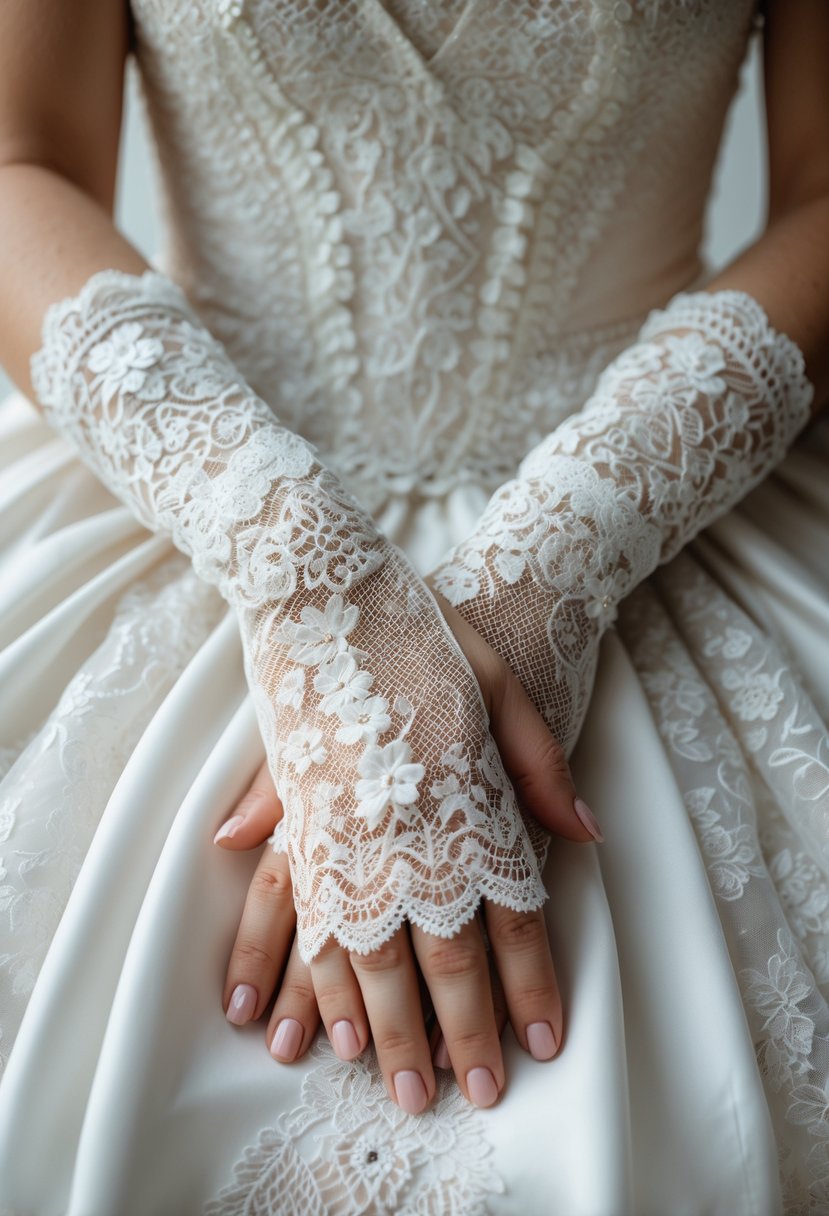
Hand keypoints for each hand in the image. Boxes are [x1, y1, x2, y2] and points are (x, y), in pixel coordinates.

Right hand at [215, 593, 600, 1113]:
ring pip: (361, 950)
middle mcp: (403, 826)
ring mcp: (342, 825)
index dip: (527, 985)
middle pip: (438, 951)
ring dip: (375, 1022)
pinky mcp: (293, 814)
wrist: (331, 583)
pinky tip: (300, 1013)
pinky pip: (298, 916)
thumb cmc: (428, 631)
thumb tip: (584, 834)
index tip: (538, 1043)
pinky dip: (303, 972)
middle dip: (456, 1032)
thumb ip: (542, 768)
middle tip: (465, 1094)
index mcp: (464, 797)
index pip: (510, 915)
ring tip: (379, 1077)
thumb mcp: (504, 686)